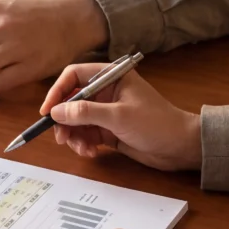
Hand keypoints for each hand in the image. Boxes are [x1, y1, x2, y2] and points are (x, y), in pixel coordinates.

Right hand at [41, 63, 201, 170]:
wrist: (181, 147)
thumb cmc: (157, 123)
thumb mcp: (119, 116)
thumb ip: (85, 112)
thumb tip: (56, 112)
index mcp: (110, 77)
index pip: (73, 76)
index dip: (57, 92)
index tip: (47, 112)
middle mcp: (105, 91)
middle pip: (71, 100)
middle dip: (64, 120)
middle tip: (61, 137)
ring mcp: (106, 111)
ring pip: (76, 120)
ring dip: (73, 135)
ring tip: (82, 148)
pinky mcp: (108, 130)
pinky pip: (86, 134)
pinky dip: (83, 143)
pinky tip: (91, 152)